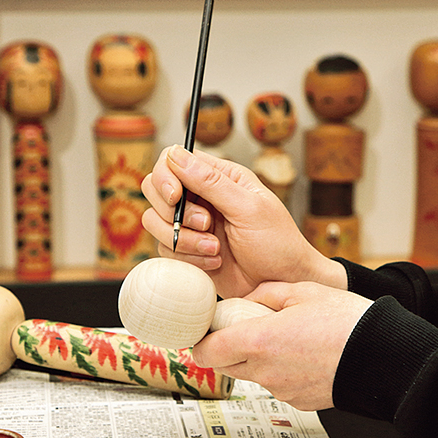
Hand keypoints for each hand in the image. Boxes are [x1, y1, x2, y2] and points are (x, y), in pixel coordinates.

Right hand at [141, 145, 345, 298]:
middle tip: (206, 225)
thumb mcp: (248, 208)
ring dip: (183, 240)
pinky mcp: (187, 250)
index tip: (176, 197)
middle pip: (154, 189)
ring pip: (155, 222)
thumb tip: (176, 154)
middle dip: (172, 212)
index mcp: (218, 177)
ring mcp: (191, 225)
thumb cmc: (277, 244)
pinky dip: (188, 258)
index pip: (172, 160)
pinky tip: (214, 262)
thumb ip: (211, 182)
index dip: (165, 177)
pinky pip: (166, 249)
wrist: (283, 284)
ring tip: (215, 249)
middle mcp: (200, 197)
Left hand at [191, 281, 372, 410]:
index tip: (208, 332)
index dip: (202, 343)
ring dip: (257, 359)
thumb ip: (266, 293)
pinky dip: (281, 372)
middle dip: (229, 349)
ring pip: (253, 375)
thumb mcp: (303, 291)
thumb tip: (248, 300)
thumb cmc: (347, 321)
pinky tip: (303, 355)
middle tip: (247, 329)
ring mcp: (281, 390)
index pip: (207, 352)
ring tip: (285, 339)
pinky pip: (277, 385)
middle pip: (226, 366)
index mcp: (259, 341)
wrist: (383, 355)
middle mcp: (265, 371)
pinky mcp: (298, 402)